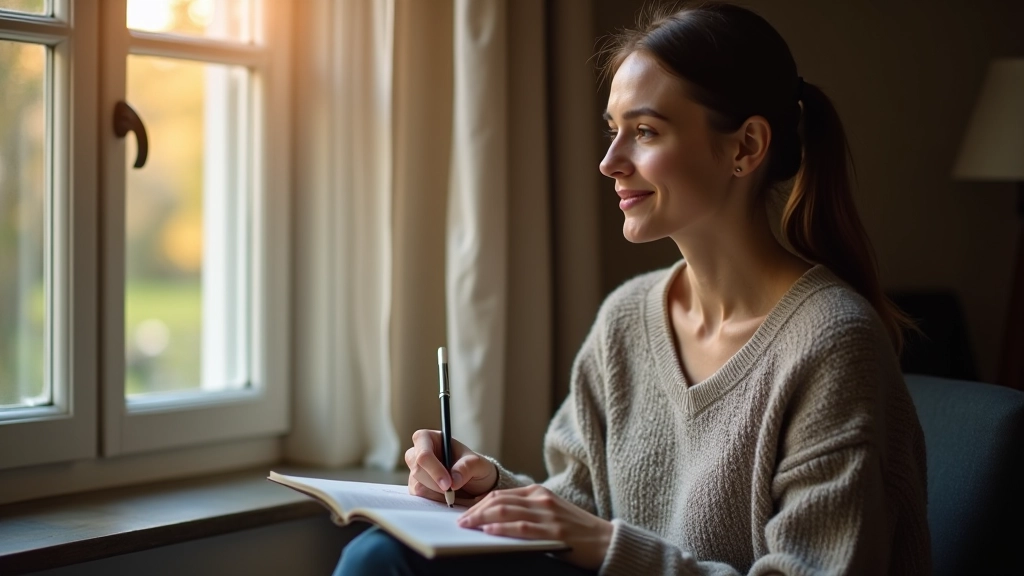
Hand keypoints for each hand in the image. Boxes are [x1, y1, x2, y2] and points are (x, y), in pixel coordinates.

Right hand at [405, 429, 497, 504]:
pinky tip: (445, 496)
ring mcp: (416, 470)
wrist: (475, 483)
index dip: (433, 468)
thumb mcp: (477, 464)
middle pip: (416, 468)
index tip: (448, 483)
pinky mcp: (416, 486)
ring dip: (435, 492)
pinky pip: (419, 496)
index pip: (423, 451)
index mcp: (430, 438)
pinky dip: (433, 499)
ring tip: (452, 492)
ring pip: (416, 484)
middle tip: (452, 491)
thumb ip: (466, 468)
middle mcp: (419, 453)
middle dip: (434, 482)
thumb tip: (453, 481)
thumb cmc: (474, 466)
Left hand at [457, 484, 612, 570]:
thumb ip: (527, 511)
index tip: (464, 512)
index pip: (500, 494)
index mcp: (538, 492)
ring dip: (481, 518)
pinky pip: (521, 527)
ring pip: (506, 511)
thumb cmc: (576, 529)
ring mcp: (547, 513)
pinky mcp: (553, 530)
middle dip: (475, 510)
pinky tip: (489, 531)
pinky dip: (502, 527)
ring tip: (467, 526)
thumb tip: (495, 519)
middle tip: (460, 521)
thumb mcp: (550, 511)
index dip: (478, 503)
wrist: (605, 540)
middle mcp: (540, 499)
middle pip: (498, 500)